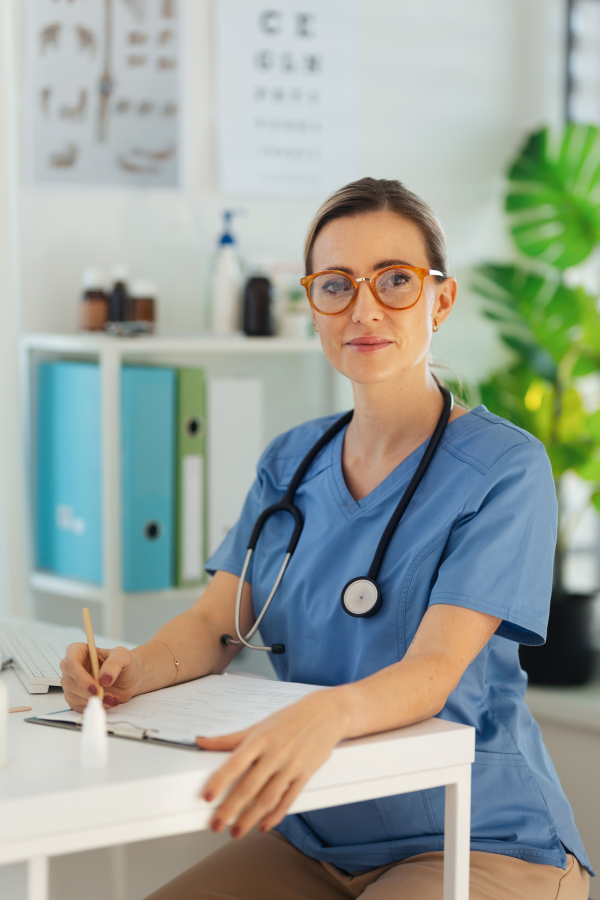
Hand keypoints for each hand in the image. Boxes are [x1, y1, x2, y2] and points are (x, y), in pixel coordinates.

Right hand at [60, 642, 139, 711]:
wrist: (130, 678)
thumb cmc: (124, 663)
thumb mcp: (123, 656)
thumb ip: (114, 663)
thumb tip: (104, 679)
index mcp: (79, 651)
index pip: (70, 662)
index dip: (80, 677)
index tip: (95, 687)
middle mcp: (72, 667)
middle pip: (69, 682)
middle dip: (87, 692)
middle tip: (105, 696)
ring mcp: (72, 683)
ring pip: (72, 696)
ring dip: (92, 701)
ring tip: (111, 698)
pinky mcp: (76, 697)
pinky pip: (77, 706)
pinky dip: (93, 707)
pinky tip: (108, 702)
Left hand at [196, 689, 349, 838]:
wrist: (326, 713)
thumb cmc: (290, 719)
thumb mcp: (258, 725)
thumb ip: (230, 739)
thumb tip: (201, 741)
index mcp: (260, 739)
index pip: (235, 763)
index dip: (220, 781)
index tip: (207, 797)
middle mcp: (275, 753)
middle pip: (249, 787)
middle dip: (231, 809)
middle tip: (217, 824)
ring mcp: (291, 766)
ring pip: (268, 798)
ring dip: (250, 818)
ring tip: (236, 830)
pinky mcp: (305, 775)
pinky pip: (288, 800)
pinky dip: (275, 816)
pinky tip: (263, 825)